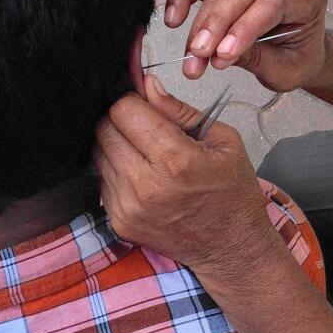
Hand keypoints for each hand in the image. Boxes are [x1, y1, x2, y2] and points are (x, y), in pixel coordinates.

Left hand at [94, 92, 292, 293]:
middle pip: (105, 130)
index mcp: (175, 159)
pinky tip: (143, 178)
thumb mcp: (223, 141)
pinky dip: (117, 173)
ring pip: (99, 154)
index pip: (124, 110)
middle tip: (147, 130)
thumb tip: (147, 85)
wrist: (231, 247)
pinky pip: (103, 181)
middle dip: (122, 122)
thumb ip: (179, 111)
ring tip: (146, 156)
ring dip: (117, 147)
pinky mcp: (119, 222)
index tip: (147, 109)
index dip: (134, 102)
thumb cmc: (233, 193)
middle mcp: (146, 185)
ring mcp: (128, 207)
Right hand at [165, 0, 328, 91]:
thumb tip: (218, 55)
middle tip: (199, 54)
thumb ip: (256, 58)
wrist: (299, 52)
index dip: (245, 28)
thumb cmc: (298, 59)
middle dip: (217, 24)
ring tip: (191, 57)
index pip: (273, 4)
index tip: (222, 55)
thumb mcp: (285, 69)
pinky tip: (173, 18)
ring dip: (201, 26)